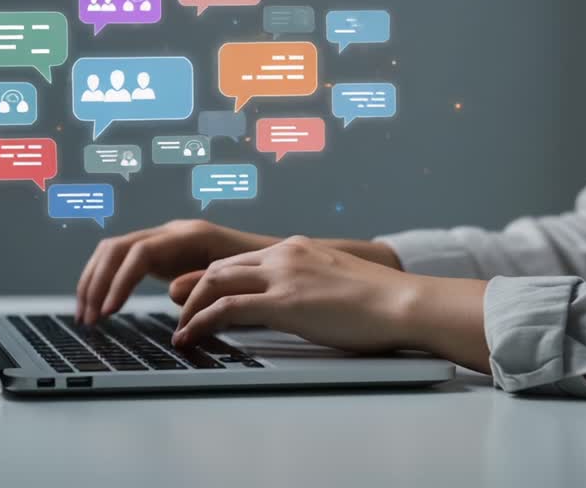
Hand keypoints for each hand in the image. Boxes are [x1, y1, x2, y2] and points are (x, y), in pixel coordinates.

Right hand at [75, 219, 277, 323]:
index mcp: (191, 236)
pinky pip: (124, 260)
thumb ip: (207, 284)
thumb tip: (174, 294)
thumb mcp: (239, 281)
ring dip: (95, 281)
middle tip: (89, 319)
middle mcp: (173, 231)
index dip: (120, 281)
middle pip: (118, 247)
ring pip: (114, 251)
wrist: (279, 260)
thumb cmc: (263, 272)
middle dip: (97, 282)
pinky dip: (106, 280)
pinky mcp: (164, 254)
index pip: (141, 252)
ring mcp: (166, 240)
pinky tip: (100, 304)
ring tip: (86, 316)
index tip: (109, 311)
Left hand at [172, 236, 416, 353]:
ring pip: (215, 282)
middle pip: (220, 266)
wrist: (404, 303)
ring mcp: (283, 275)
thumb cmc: (382, 303)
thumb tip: (304, 306)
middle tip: (181, 314)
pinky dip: (201, 322)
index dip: (213, 279)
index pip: (242, 260)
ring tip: (181, 331)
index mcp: (299, 249)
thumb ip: (312, 287)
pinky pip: (227, 308)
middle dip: (193, 290)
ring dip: (191, 307)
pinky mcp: (284, 302)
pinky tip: (191, 337)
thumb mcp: (337, 284)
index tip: (199, 298)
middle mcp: (285, 254)